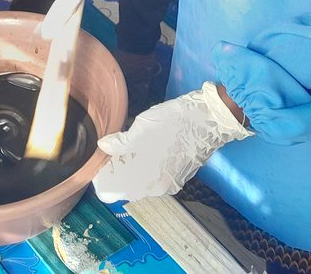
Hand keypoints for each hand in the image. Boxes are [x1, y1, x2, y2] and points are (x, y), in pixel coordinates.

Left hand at [92, 83, 251, 202]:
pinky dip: (149, 169)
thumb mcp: (141, 127)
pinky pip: (157, 178)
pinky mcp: (181, 177)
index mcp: (146, 179)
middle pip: (128, 188)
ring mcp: (171, 184)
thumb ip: (120, 142)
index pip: (114, 191)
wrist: (209, 119)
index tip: (101, 165)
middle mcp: (158, 188)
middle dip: (118, 174)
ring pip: (143, 183)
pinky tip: (146, 152)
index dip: (105, 178)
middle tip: (113, 155)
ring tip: (128, 151)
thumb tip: (103, 146)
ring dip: (133, 172)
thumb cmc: (174, 122)